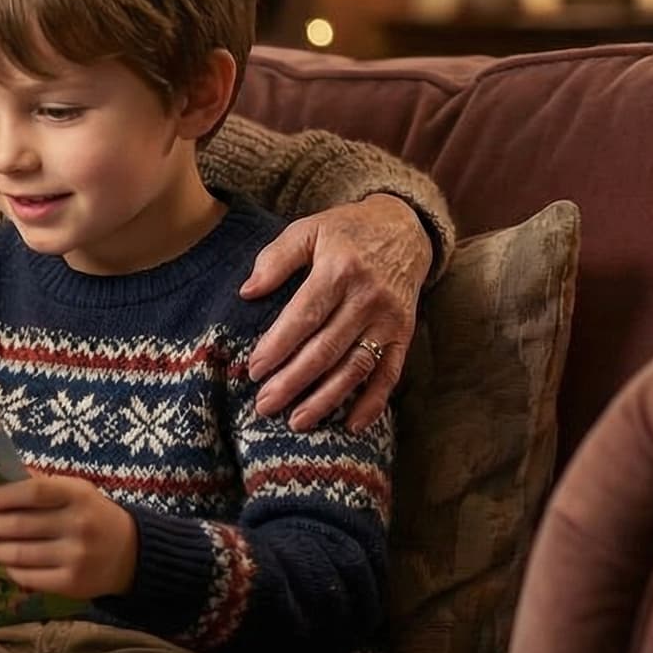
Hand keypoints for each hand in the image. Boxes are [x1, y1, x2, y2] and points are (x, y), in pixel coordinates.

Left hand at [0, 474, 137, 600]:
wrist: (132, 554)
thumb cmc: (94, 516)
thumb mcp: (77, 492)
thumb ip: (44, 488)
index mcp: (79, 495)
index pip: (35, 492)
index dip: (4, 496)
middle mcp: (79, 525)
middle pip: (21, 525)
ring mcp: (76, 557)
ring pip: (21, 554)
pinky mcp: (72, 584)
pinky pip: (31, 577)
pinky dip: (12, 569)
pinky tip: (3, 563)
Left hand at [239, 194, 429, 432]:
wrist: (405, 227)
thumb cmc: (346, 231)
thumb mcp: (308, 230)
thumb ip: (276, 258)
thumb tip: (247, 292)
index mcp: (339, 270)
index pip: (304, 316)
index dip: (278, 346)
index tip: (254, 371)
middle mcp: (367, 298)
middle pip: (326, 349)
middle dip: (293, 382)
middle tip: (265, 405)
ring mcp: (389, 319)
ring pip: (356, 367)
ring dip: (326, 399)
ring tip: (297, 421)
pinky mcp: (404, 334)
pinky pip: (390, 374)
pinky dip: (373, 402)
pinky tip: (351, 425)